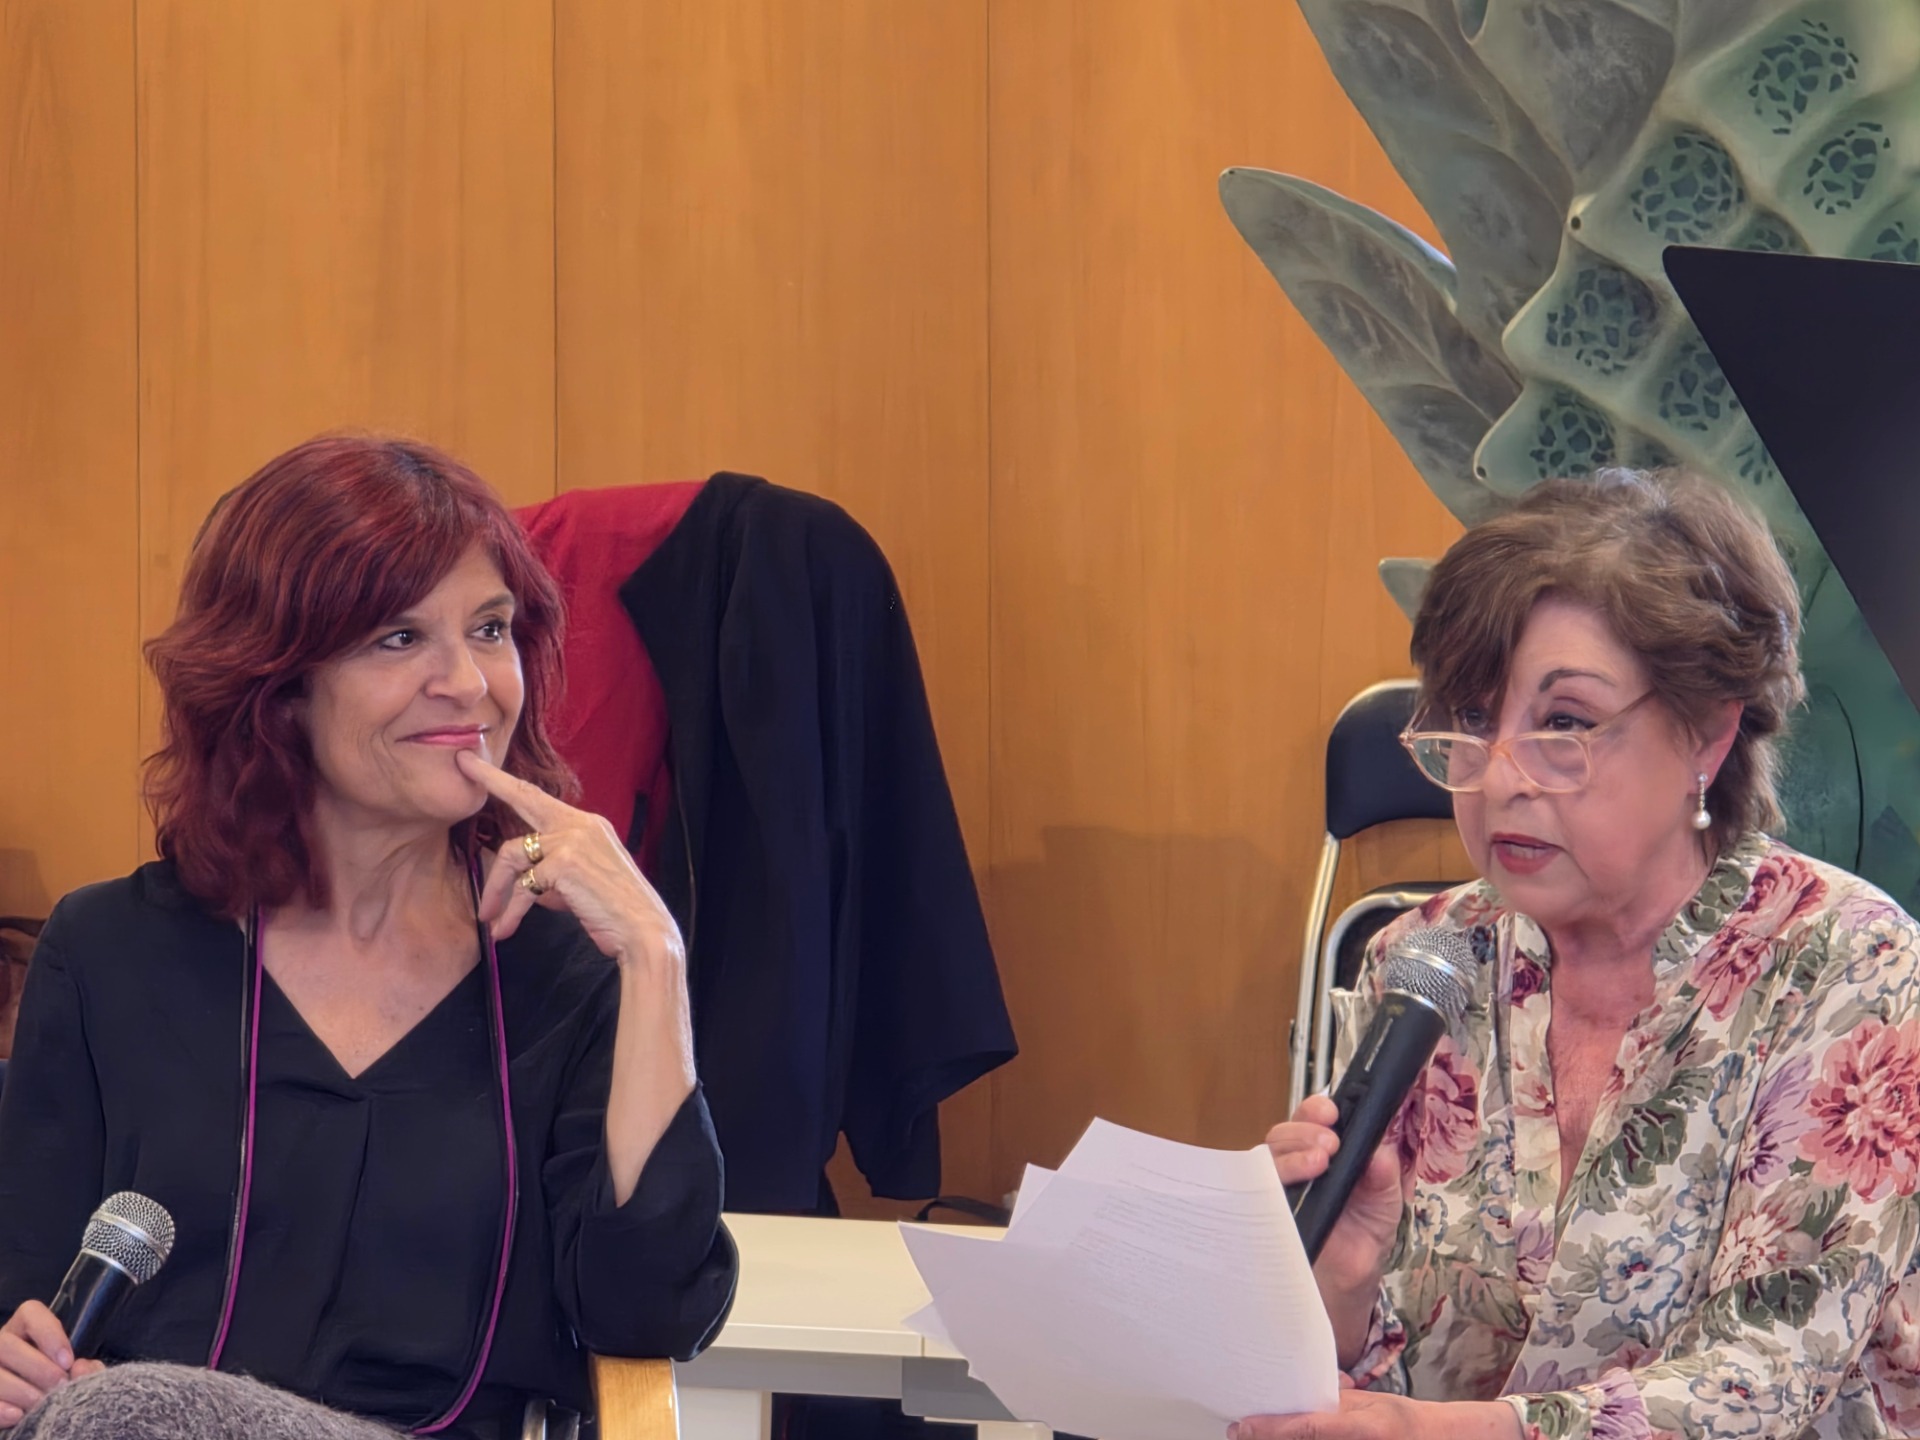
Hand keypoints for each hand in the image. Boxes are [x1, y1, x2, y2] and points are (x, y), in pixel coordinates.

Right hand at [0, 1302, 102, 1426]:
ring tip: (43, 1403)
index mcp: (23, 1329)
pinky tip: (19, 1415)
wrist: (41, 1409)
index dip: (49, 1334)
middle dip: (37, 1367)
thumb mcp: (76, 1372)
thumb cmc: (61, 1382)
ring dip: (21, 1390)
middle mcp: (1, 1345)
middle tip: (59, 1385)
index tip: (68, 1361)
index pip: (30, 1313)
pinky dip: (3, 1409)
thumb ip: (86, 1368)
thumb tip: (81, 1368)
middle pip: (6, 1344)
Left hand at [455, 750, 684, 971]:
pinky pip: (523, 887)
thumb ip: (552, 872)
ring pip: (512, 855)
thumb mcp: (581, 882)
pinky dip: (511, 911)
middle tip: (462, 763)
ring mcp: (572, 840)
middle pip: (524, 797)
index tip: (481, 765)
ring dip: (495, 890)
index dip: (508, 782)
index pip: (542, 798)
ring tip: (487, 917)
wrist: (644, 929)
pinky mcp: (565, 864)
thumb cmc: (615, 910)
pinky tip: (505, 929)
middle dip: (491, 778)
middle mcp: (581, 824)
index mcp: (588, 824)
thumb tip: (526, 883)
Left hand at [1231, 1391, 1519, 1439]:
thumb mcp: (1369, 1404)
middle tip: (1241, 1432)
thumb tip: (1298, 1390)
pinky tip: (1280, 1438)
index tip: (1240, 1426)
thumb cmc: (1403, 1420)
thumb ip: (1335, 1400)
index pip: (1308, 1429)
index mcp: (1362, 1428)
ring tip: (1254, 1434)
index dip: (1270, 1430)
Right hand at [1266, 1094, 1403, 1290]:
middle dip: (1303, 1131)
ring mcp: (1277, 1187)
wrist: (1354, 1275)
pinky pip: (1253, 1197)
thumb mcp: (1386, 1197)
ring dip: (1289, 1157)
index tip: (1331, 1112)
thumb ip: (1383, 1172)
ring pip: (1265, 1160)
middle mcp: (1294, 1161)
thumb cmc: (1366, 1226)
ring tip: (1318, 1163)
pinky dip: (1265, 1189)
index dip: (1315, 1110)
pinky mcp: (1264, 1214)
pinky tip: (1284, 1193)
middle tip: (1329, 1144)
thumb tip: (1378, 1152)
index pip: (1309, 1117)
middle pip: (1282, 1133)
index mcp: (1322, 1147)